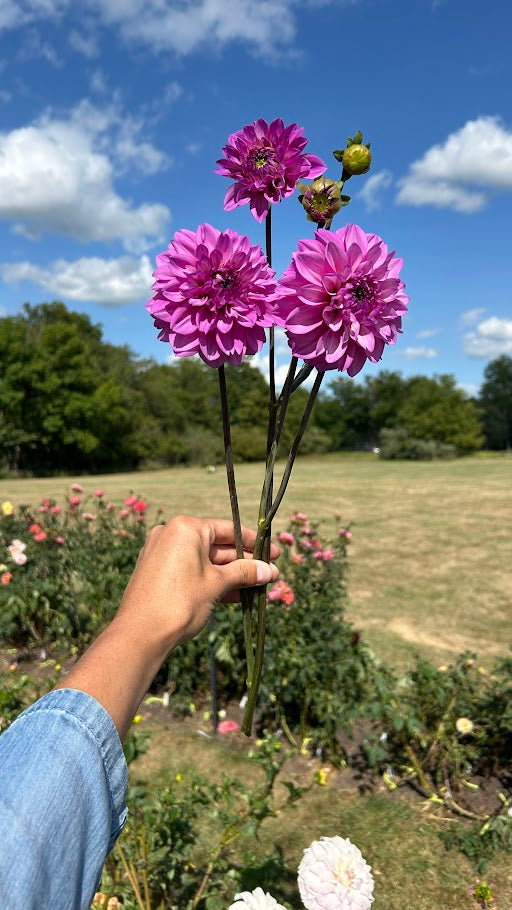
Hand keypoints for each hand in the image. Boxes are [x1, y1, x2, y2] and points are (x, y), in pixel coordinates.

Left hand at [117, 515, 279, 651]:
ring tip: (259, 588)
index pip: (228, 529)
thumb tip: (270, 570)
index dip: (253, 543)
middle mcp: (171, 535)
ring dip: (232, 575)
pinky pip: (192, 572)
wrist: (139, 635)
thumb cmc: (180, 603)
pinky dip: (212, 581)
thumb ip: (244, 573)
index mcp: (185, 528)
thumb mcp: (217, 585)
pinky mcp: (158, 574)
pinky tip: (236, 596)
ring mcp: (162, 554)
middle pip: (217, 546)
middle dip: (244, 563)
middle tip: (271, 573)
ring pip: (205, 562)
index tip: (274, 553)